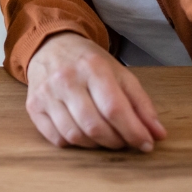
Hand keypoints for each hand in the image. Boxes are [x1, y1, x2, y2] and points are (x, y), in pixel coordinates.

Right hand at [26, 32, 166, 150]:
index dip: (133, 131)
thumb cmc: (89, 63)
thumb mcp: (120, 74)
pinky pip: (57, 138)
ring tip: (106, 138)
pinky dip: (75, 144)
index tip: (146, 144)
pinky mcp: (33, 106)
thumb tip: (157, 134)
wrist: (50, 46)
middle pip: (94, 125)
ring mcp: (46, 94)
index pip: (115, 108)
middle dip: (116, 141)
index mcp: (92, 67)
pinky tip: (84, 134)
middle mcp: (66, 79)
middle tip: (125, 141)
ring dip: (96, 145)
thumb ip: (141, 104)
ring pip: (75, 135)